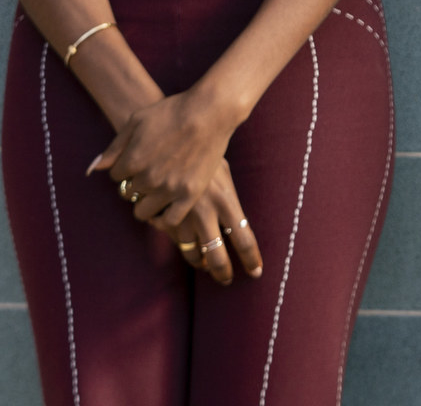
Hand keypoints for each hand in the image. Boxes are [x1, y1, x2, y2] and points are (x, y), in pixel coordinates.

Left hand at [88, 87, 239, 232]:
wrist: (210, 112)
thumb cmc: (172, 112)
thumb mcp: (137, 120)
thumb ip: (114, 147)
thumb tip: (95, 169)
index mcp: (132, 161)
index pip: (116, 177)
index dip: (126, 168)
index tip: (140, 160)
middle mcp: (148, 178)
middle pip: (129, 194)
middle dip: (136, 184)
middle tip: (152, 171)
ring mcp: (169, 188)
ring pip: (143, 212)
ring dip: (146, 202)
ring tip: (158, 190)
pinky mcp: (189, 195)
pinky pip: (170, 220)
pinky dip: (165, 217)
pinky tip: (168, 205)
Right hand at [158, 162, 263, 283]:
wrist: (171, 140)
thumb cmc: (201, 154)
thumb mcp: (221, 172)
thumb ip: (227, 198)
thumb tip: (234, 224)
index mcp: (227, 200)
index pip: (244, 238)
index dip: (250, 259)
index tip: (256, 272)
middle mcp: (206, 212)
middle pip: (218, 255)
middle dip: (222, 272)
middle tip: (226, 279)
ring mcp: (183, 216)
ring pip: (193, 253)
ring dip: (199, 261)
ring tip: (204, 263)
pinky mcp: (164, 215)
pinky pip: (173, 239)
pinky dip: (179, 242)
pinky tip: (182, 240)